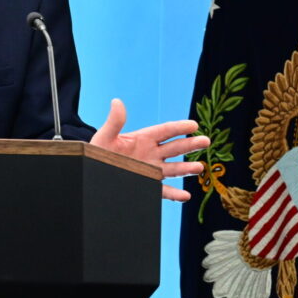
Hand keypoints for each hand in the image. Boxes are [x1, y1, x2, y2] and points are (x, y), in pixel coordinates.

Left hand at [89, 98, 208, 200]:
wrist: (91, 174)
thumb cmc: (97, 153)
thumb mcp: (105, 137)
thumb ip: (114, 122)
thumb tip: (116, 102)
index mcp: (143, 139)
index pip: (165, 130)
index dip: (179, 127)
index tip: (194, 125)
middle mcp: (150, 153)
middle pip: (175, 148)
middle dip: (190, 144)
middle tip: (206, 141)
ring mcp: (150, 170)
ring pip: (173, 168)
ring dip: (186, 168)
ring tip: (200, 168)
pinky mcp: (147, 185)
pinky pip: (163, 190)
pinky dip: (175, 194)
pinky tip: (186, 195)